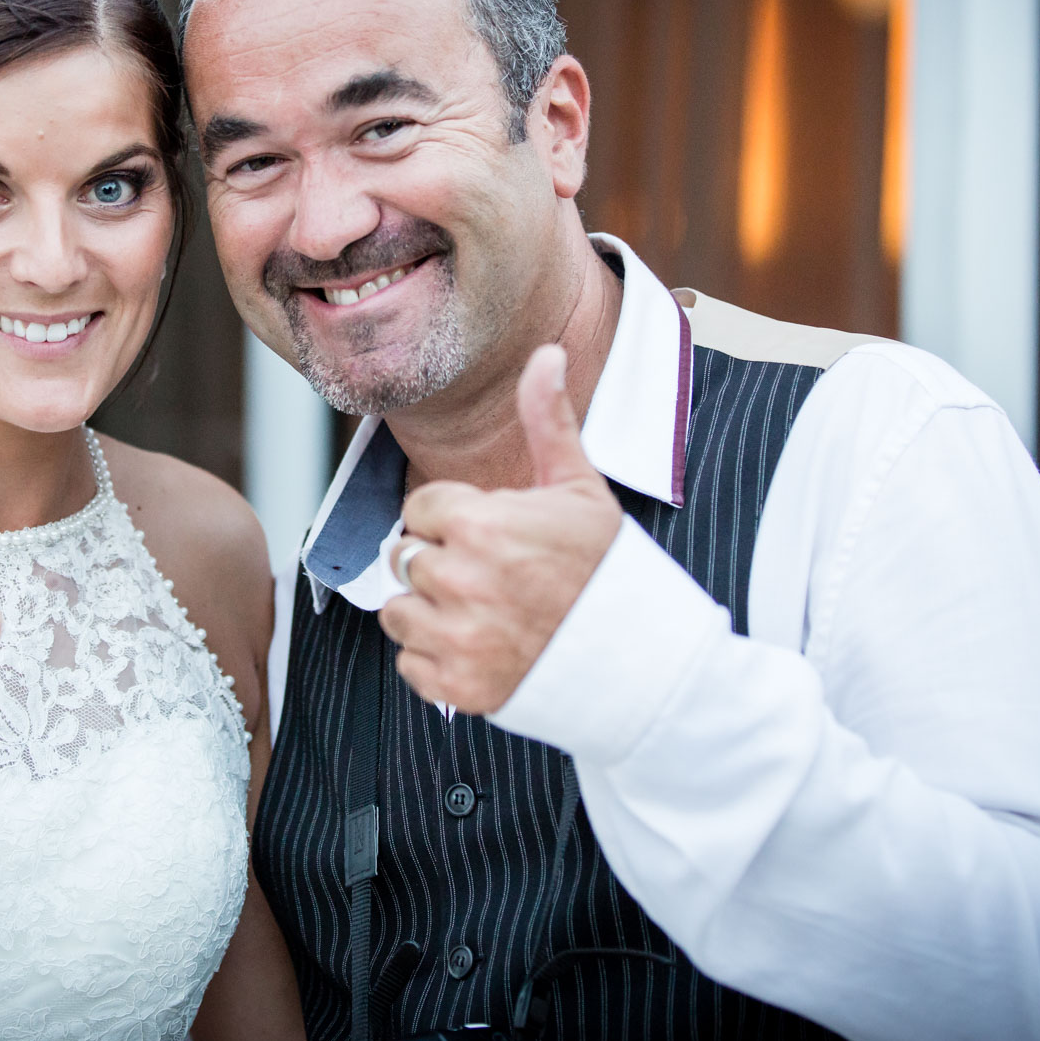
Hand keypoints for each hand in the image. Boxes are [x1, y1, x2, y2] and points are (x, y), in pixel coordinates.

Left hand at [379, 344, 621, 714]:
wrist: (640, 659)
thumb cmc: (606, 569)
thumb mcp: (579, 487)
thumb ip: (547, 420)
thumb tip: (547, 353)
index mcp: (483, 525)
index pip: (421, 509)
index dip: (452, 518)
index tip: (488, 533)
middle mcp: (461, 581)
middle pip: (405, 558)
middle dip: (438, 561)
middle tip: (488, 574)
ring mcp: (457, 638)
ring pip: (399, 612)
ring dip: (428, 610)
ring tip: (480, 610)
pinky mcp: (456, 687)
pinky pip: (410, 664)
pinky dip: (435, 659)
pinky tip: (479, 647)